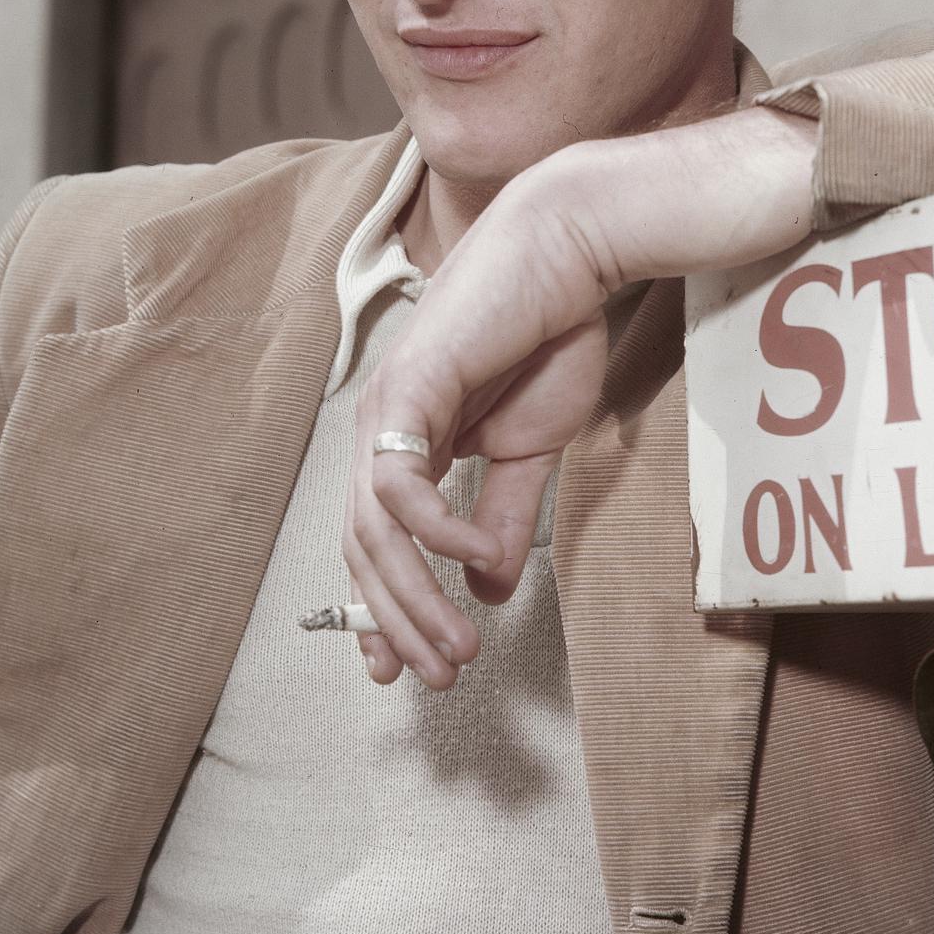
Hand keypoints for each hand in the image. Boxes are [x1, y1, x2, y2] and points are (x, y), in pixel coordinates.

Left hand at [342, 107, 817, 687]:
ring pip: (373, 527)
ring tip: (457, 645)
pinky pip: (402, 480)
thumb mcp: (530, 450)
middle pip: (363, 548)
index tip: (405, 670)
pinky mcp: (409, 386)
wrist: (570, 257)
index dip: (383, 608)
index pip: (374, 541)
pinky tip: (468, 560)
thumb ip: (503, 516)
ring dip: (413, 595)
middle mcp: (381, 428)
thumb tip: (484, 588)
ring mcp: (387, 406)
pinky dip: (433, 530)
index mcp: (406, 441)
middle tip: (439, 676)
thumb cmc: (549, 335)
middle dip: (399, 621)